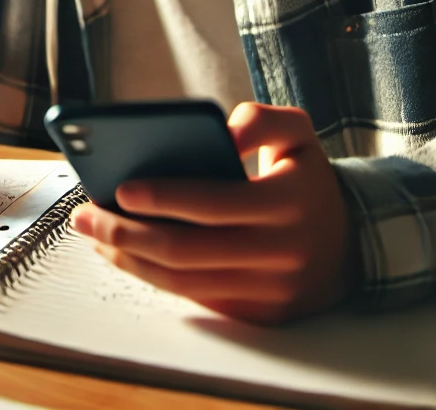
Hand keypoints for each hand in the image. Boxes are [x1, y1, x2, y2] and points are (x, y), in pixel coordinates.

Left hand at [70, 102, 356, 322]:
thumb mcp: (298, 134)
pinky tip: (124, 254)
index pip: (214, 204)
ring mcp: (267, 293)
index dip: (164, 198)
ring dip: (130, 259)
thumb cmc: (307, 180)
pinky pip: (194, 298)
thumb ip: (261, 120)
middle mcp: (279, 255)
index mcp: (287, 205)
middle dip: (127, 233)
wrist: (350, 246)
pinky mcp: (256, 315)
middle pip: (186, 250)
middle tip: (85, 215)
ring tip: (94, 234)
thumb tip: (222, 131)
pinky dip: (153, 277)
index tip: (120, 188)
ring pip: (183, 281)